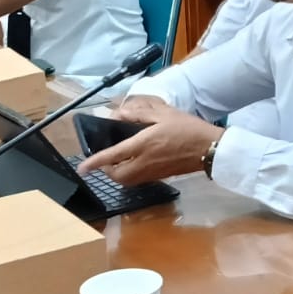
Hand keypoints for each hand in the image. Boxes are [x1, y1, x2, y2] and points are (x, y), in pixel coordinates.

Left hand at [78, 96, 218, 184]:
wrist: (209, 149)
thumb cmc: (187, 128)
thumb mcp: (164, 113)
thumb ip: (141, 112)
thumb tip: (121, 114)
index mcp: (143, 145)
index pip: (113, 156)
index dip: (95, 162)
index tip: (82, 168)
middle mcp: (144, 162)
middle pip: (118, 175)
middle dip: (107, 170)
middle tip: (106, 159)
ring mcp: (152, 172)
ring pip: (127, 180)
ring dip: (118, 173)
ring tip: (118, 160)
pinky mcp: (160, 176)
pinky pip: (138, 179)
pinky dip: (130, 174)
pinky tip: (135, 162)